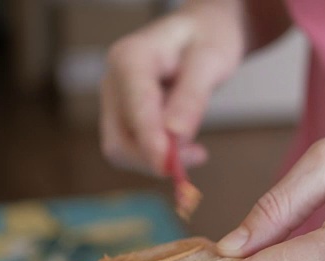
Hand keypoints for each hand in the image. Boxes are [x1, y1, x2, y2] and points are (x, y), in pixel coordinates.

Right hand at [100, 0, 246, 174]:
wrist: (202, 29)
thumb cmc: (208, 37)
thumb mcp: (210, 60)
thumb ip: (192, 96)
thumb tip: (176, 134)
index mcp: (131, 57)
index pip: (135, 107)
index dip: (150, 141)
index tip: (169, 167)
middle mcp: (114, 80)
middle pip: (119, 139)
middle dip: (154, 158)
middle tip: (197, 157)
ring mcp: (116, 99)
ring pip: (123, 149)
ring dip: (158, 160)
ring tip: (197, 151)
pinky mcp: (126, 115)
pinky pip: (134, 147)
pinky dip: (160, 156)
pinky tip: (189, 149)